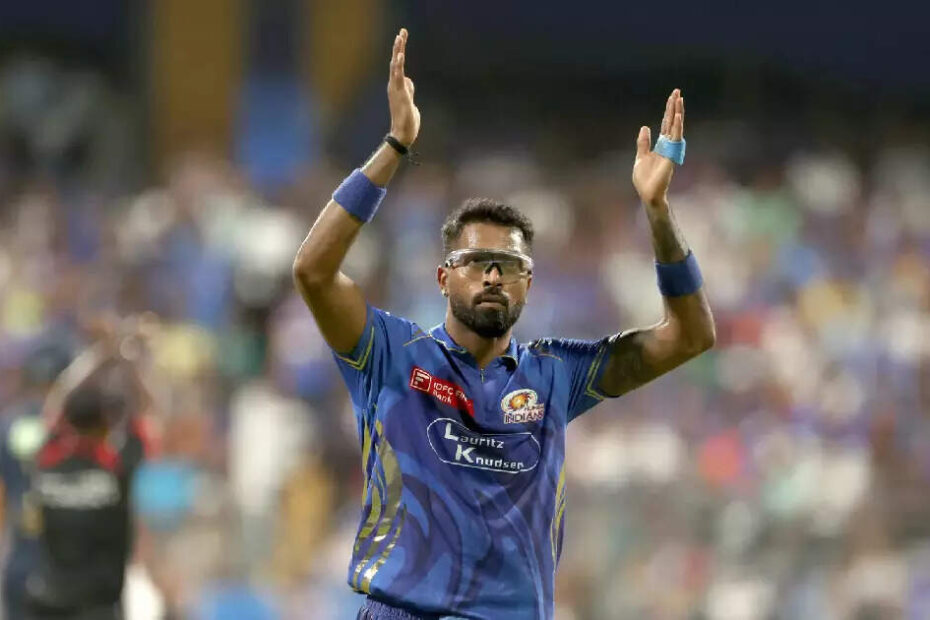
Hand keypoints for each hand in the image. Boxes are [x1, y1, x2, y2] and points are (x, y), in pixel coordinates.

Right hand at [387, 28, 419, 146]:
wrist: (403, 135)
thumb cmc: (407, 121)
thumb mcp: (410, 101)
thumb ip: (409, 89)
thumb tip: (408, 80)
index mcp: (397, 87)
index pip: (398, 65)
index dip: (400, 51)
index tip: (402, 37)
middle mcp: (394, 86)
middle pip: (395, 61)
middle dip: (399, 46)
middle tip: (402, 31)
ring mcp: (396, 89)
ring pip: (395, 66)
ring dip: (398, 51)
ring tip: (400, 38)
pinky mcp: (400, 94)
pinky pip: (398, 77)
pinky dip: (398, 66)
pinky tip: (399, 56)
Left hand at [632, 89, 683, 207]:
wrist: (648, 194)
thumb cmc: (645, 179)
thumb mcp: (640, 157)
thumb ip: (643, 143)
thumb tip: (645, 127)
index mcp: (660, 145)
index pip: (666, 124)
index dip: (668, 111)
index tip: (672, 97)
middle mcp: (667, 145)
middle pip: (671, 122)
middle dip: (674, 107)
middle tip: (677, 91)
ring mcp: (670, 150)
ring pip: (675, 127)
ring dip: (677, 112)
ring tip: (679, 98)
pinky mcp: (671, 156)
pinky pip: (675, 139)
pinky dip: (676, 127)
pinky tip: (678, 116)